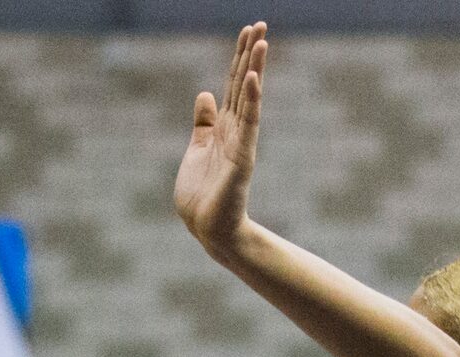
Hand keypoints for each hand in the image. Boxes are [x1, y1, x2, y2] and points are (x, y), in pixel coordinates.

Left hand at [174, 22, 266, 256]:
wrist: (206, 229)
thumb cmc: (201, 195)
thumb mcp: (197, 149)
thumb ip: (203, 123)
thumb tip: (205, 94)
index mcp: (224, 127)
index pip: (233, 84)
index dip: (239, 57)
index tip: (248, 30)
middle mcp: (236, 131)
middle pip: (243, 84)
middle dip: (251, 54)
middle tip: (260, 24)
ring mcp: (241, 143)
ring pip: (249, 99)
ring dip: (255, 69)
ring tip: (262, 42)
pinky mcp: (242, 160)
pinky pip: (249, 125)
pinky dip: (252, 101)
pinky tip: (254, 78)